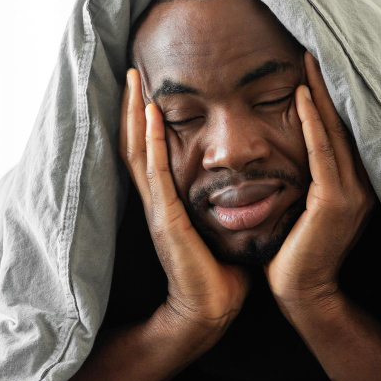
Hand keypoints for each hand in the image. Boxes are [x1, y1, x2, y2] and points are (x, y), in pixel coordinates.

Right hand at [119, 68, 250, 337]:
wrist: (211, 309)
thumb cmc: (219, 271)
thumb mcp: (220, 226)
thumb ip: (223, 203)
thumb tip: (248, 184)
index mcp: (169, 201)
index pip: (151, 150)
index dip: (146, 119)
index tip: (148, 87)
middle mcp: (157, 200)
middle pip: (136, 143)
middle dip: (133, 107)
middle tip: (132, 71)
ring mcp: (158, 209)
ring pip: (138, 151)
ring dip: (136, 114)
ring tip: (135, 82)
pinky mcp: (166, 220)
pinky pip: (156, 173)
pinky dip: (153, 142)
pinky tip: (152, 117)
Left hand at [263, 51, 375, 309]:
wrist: (301, 293)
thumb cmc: (294, 250)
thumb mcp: (305, 203)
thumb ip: (308, 174)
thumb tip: (291, 141)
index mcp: (357, 183)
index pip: (347, 128)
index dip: (335, 93)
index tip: (318, 58)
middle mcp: (361, 184)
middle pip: (347, 122)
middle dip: (333, 83)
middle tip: (317, 42)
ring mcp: (352, 194)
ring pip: (337, 131)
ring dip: (323, 92)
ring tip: (311, 55)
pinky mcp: (334, 203)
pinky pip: (323, 153)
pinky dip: (313, 122)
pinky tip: (303, 95)